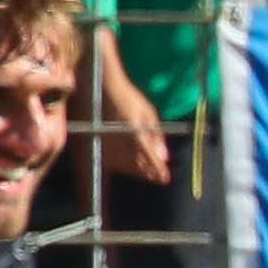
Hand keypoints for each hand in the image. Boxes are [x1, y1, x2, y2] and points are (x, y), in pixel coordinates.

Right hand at [97, 55, 171, 183]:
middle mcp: (120, 138)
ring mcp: (109, 142)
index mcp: (134, 129)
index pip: (148, 154)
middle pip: (138, 165)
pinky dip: (129, 167)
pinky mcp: (101, 144)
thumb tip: (164, 157)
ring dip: (141, 171)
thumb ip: (157, 135)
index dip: (157, 169)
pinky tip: (137, 164)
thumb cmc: (131, 99)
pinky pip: (117, 163)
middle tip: (161, 177)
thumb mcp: (149, 113)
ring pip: (127, 166)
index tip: (166, 179)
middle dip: (151, 172)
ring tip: (152, 172)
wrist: (107, 89)